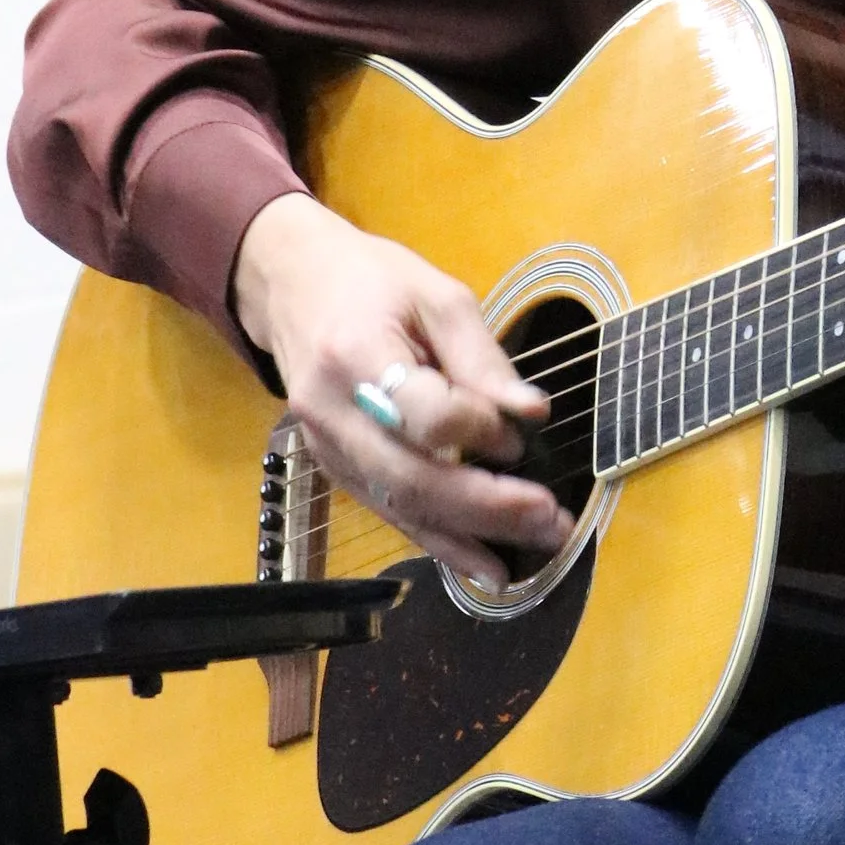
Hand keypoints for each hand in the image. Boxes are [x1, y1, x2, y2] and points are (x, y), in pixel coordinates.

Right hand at [231, 192, 570, 594]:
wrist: (292, 287)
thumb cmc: (372, 282)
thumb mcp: (437, 295)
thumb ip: (482, 358)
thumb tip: (532, 414)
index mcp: (356, 354)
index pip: (423, 414)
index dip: (479, 431)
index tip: (522, 431)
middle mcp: (332, 412)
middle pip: (412, 478)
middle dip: (488, 507)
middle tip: (552, 519)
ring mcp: (327, 448)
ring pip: (401, 507)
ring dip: (473, 536)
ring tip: (537, 546)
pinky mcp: (334, 468)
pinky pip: (391, 511)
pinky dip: (441, 541)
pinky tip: (485, 563)